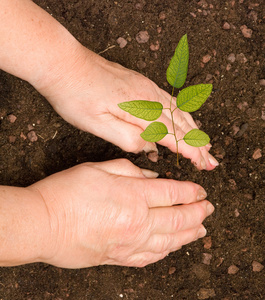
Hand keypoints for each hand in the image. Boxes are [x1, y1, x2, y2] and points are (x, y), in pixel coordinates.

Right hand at [29, 159, 213, 267]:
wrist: (42, 224)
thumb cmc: (66, 192)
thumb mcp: (99, 168)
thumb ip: (130, 171)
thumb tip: (151, 177)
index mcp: (133, 195)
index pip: (173, 193)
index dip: (191, 192)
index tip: (201, 191)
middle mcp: (137, 222)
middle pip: (179, 219)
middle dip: (198, 213)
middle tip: (209, 209)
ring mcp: (130, 244)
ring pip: (171, 241)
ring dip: (190, 234)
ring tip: (201, 229)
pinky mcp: (119, 258)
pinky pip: (151, 257)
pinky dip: (167, 251)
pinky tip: (174, 246)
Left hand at [37, 48, 218, 169]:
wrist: (65, 65)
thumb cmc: (75, 96)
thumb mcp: (97, 125)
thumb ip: (127, 139)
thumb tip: (149, 147)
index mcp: (140, 109)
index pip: (172, 135)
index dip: (189, 151)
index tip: (202, 165)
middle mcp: (149, 96)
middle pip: (181, 123)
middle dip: (198, 144)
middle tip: (211, 160)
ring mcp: (146, 87)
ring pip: (179, 111)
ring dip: (194, 129)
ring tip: (205, 144)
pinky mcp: (141, 83)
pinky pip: (170, 101)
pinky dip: (182, 115)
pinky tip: (186, 121)